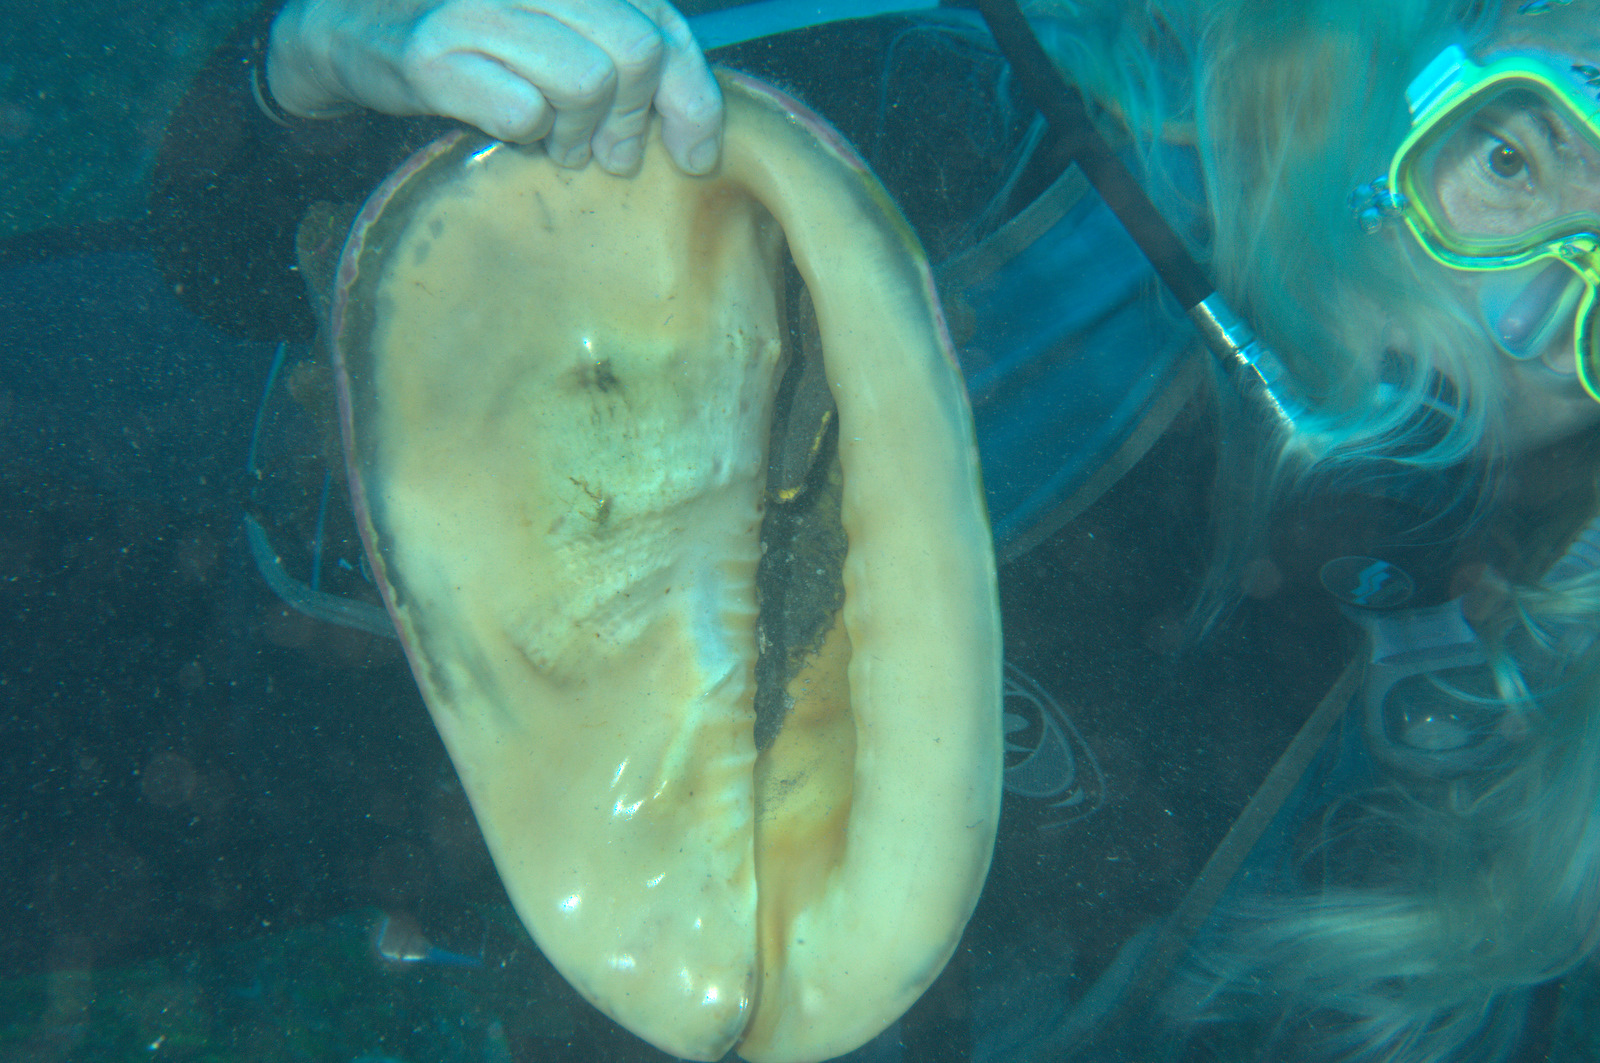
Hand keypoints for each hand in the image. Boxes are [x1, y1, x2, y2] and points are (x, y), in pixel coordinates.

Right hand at [264, 0, 722, 174]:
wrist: (346, 22)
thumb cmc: (473, 27)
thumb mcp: (556, 17)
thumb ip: (626, 40)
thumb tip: (696, 126)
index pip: (664, 22)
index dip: (693, 97)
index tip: (695, 154)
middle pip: (635, 56)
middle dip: (632, 123)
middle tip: (607, 154)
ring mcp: (475, 3)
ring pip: (586, 84)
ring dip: (576, 132)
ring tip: (554, 142)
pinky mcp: (429, 53)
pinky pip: (522, 112)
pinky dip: (524, 133)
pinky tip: (506, 128)